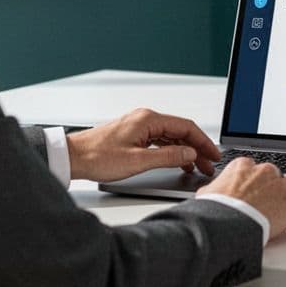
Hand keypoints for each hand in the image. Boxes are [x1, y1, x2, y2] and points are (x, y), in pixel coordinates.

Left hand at [66, 108, 221, 182]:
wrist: (72, 157)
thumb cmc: (98, 157)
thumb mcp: (138, 161)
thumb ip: (168, 156)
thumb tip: (190, 153)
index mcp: (149, 119)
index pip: (186, 127)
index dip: (203, 142)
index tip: (213, 155)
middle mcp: (145, 119)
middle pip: (180, 131)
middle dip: (197, 148)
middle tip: (208, 164)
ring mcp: (139, 126)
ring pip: (171, 136)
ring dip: (186, 151)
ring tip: (196, 167)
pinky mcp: (133, 135)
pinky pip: (160, 140)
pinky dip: (172, 151)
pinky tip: (177, 162)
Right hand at [198, 158, 285, 237]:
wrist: (226, 223)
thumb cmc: (215, 211)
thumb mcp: (206, 195)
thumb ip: (212, 191)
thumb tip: (207, 194)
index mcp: (242, 167)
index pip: (255, 168)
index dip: (258, 181)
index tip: (258, 190)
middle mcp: (264, 172)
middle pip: (277, 175)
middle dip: (276, 187)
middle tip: (274, 201)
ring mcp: (280, 187)